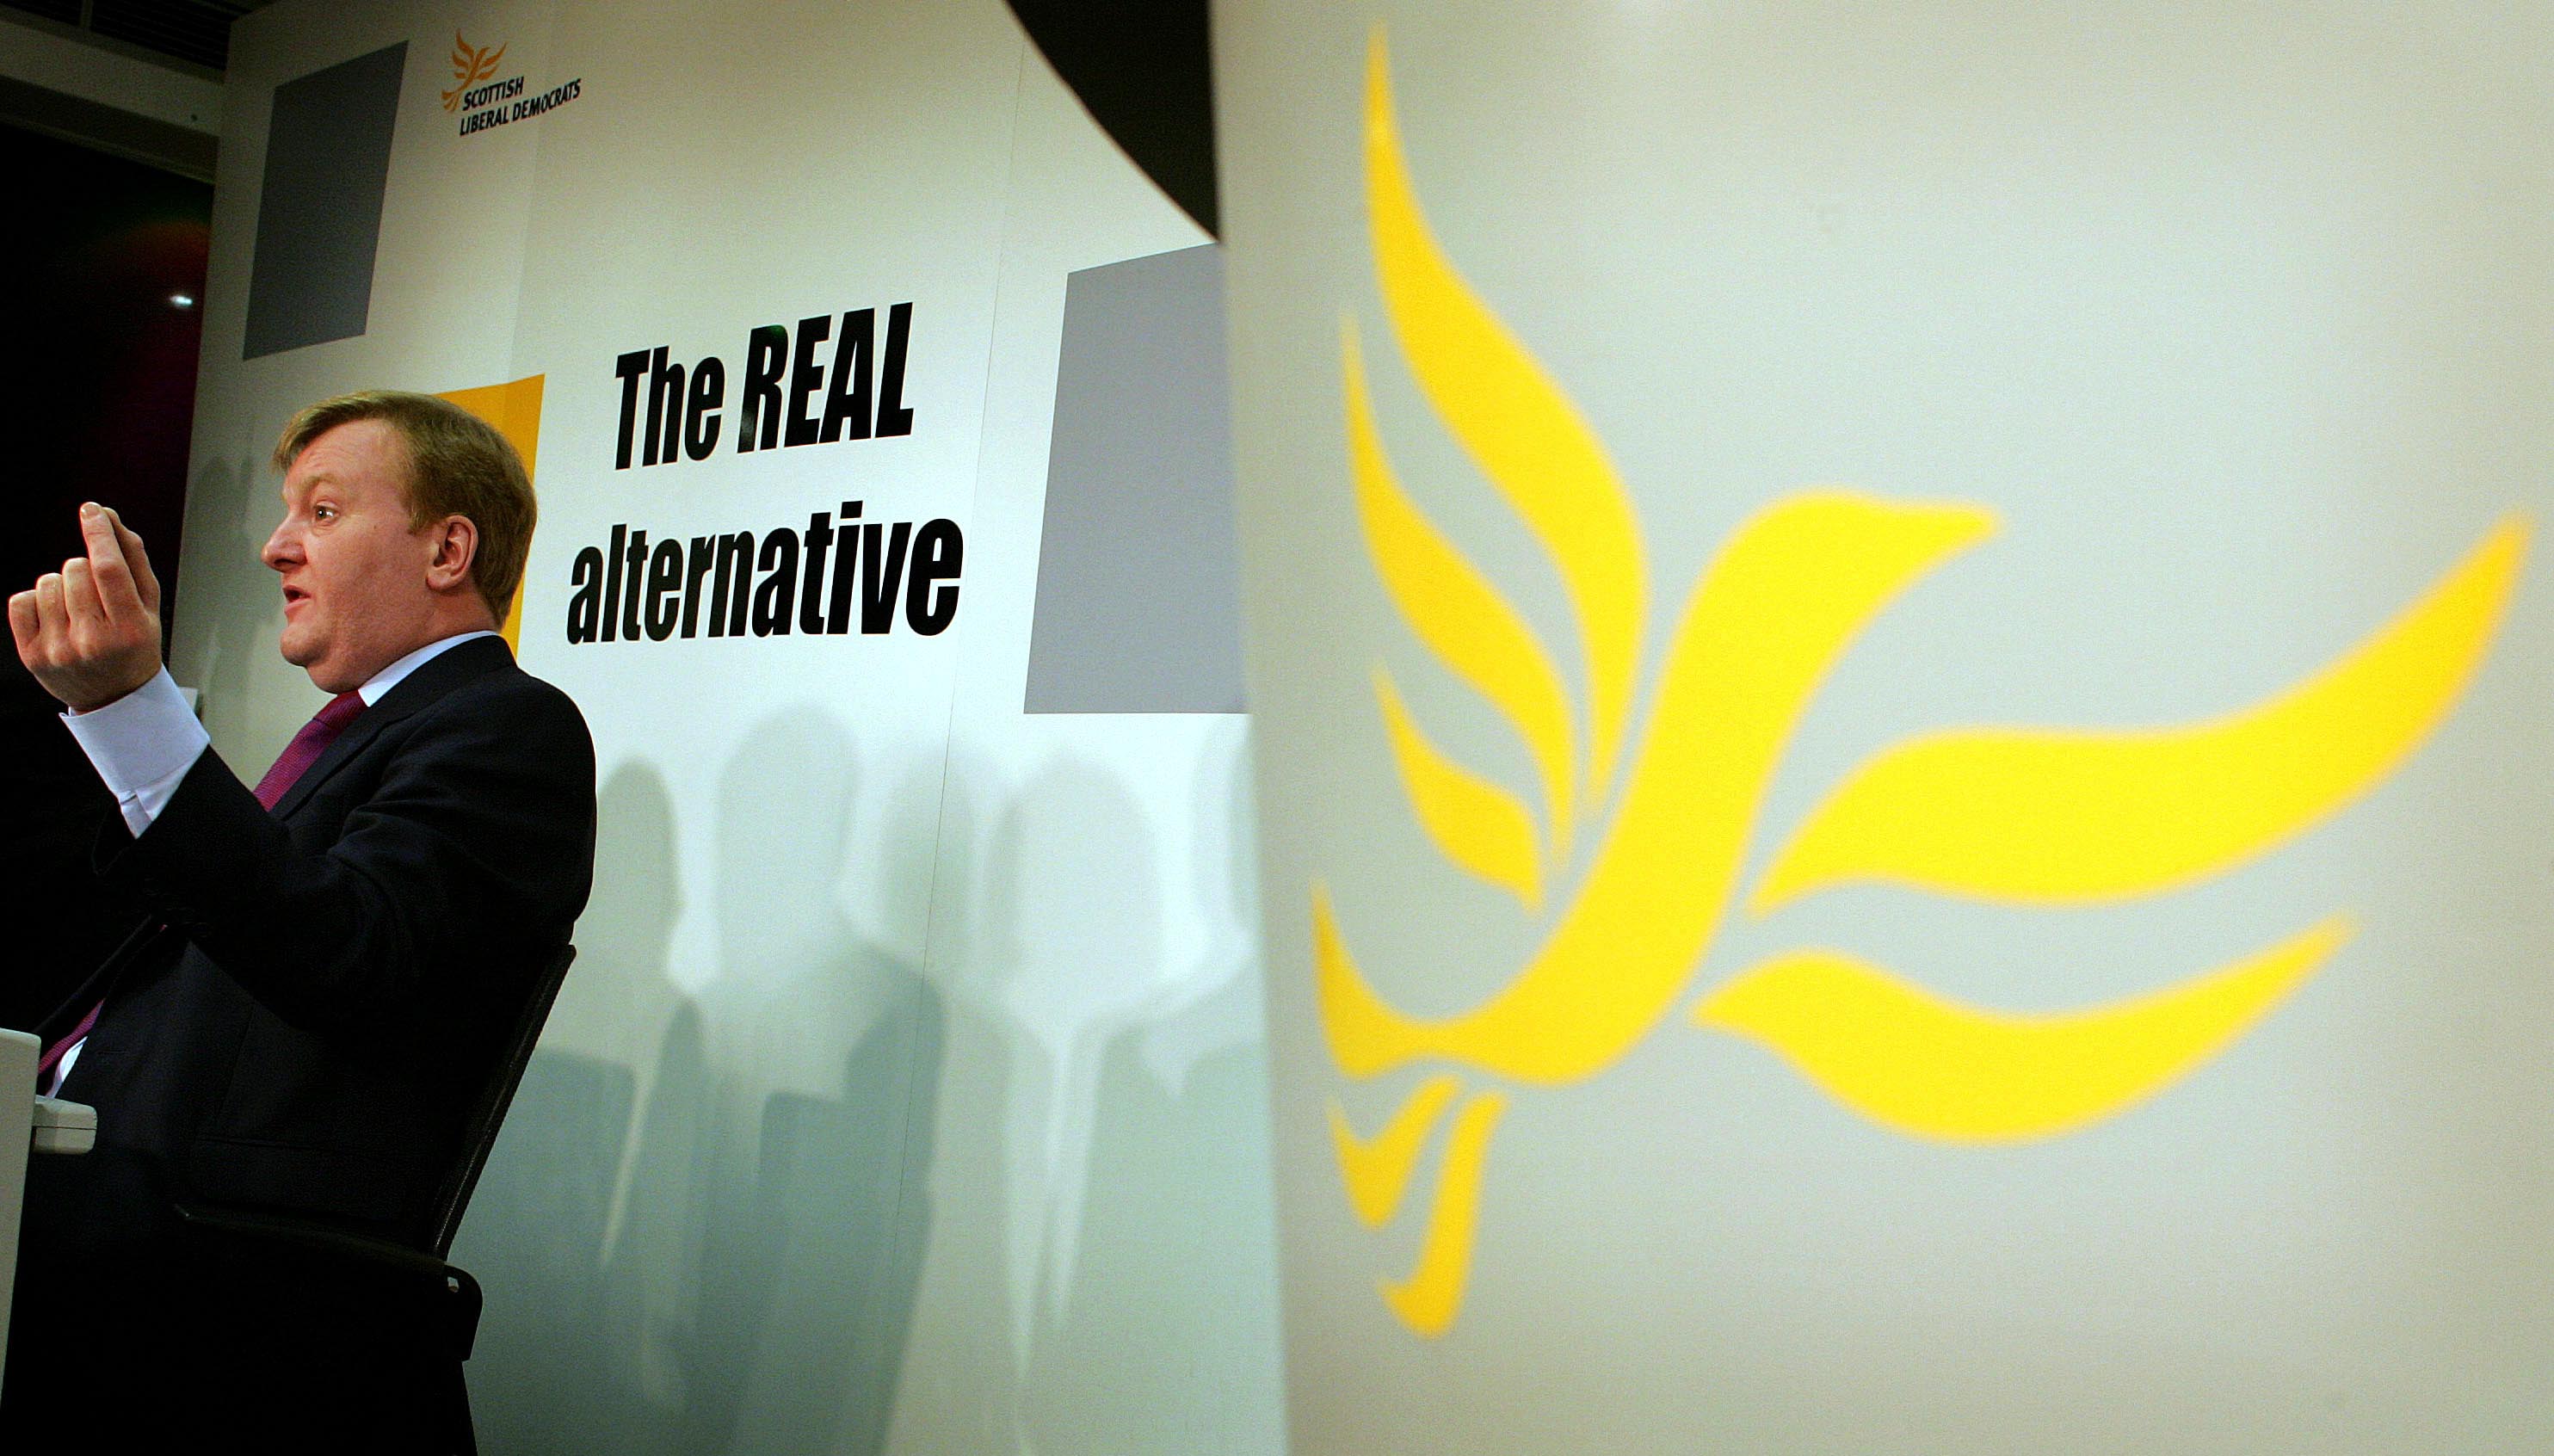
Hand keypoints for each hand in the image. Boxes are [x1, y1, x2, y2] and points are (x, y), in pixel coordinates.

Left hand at [8, 503, 164, 712]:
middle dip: (84, 569)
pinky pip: (21, 600)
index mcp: (130, 629)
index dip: (99, 533)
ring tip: (77, 609)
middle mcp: (92, 641)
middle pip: (75, 569)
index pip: (109, 569)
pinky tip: (55, 616)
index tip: (92, 510)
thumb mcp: (149, 608)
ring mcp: (58, 649)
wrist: (114, 700)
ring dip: (62, 586)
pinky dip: (36, 600)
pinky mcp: (31, 654)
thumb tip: (107, 516)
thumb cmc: (135, 646)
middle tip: (97, 595)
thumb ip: (134, 560)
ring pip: (48, 582)